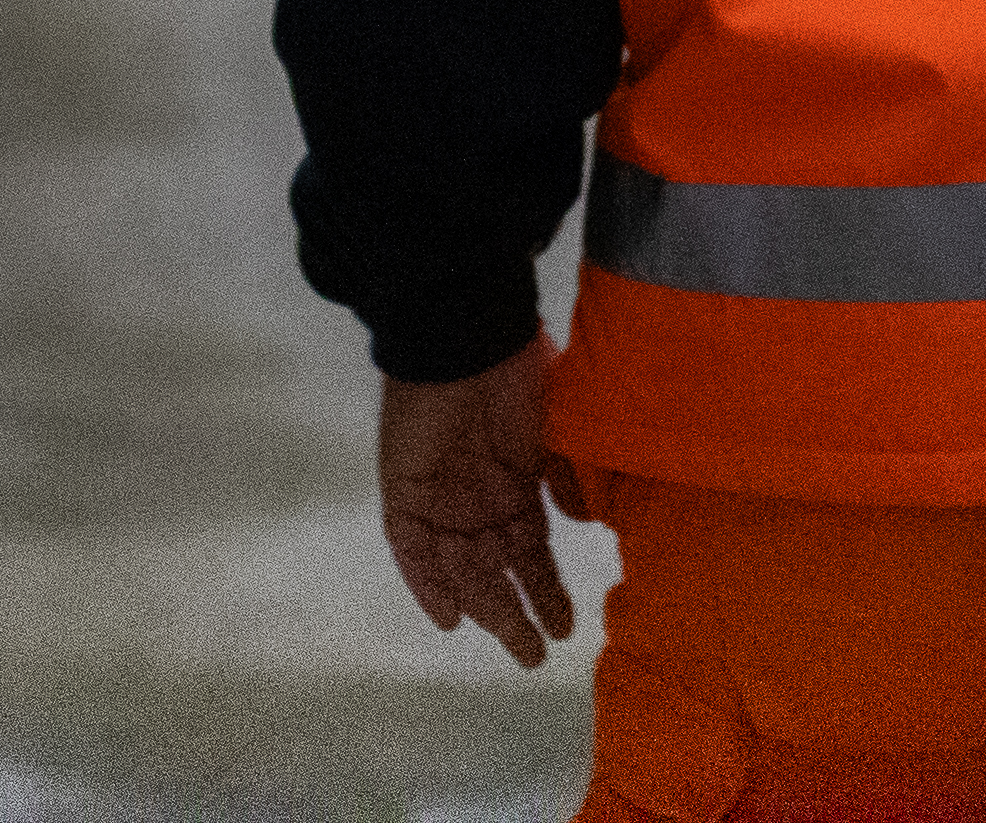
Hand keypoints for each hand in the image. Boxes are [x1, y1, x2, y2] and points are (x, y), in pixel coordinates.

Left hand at [376, 336, 582, 666]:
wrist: (466, 329)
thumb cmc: (517, 362)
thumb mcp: (558, 424)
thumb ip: (566, 473)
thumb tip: (581, 518)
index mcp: (512, 477)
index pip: (526, 547)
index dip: (543, 586)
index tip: (565, 624)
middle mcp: (475, 492)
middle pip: (493, 567)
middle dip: (515, 612)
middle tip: (537, 656)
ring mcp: (439, 491)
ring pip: (459, 566)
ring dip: (484, 607)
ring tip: (516, 645)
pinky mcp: (405, 486)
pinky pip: (411, 547)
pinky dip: (426, 581)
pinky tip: (449, 617)